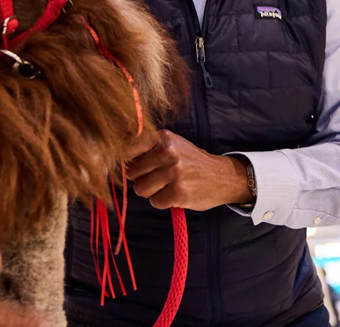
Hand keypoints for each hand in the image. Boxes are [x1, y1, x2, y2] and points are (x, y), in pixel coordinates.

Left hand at [124, 129, 252, 210]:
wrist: (222, 177)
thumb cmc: (191, 161)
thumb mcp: (172, 144)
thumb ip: (148, 147)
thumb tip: (118, 155)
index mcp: (164, 138)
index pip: (129, 148)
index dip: (125, 159)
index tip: (129, 164)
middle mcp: (168, 153)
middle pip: (132, 172)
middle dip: (140, 178)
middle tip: (156, 178)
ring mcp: (174, 173)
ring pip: (141, 189)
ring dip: (150, 192)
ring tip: (165, 186)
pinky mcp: (178, 193)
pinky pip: (155, 201)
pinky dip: (162, 201)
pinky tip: (174, 194)